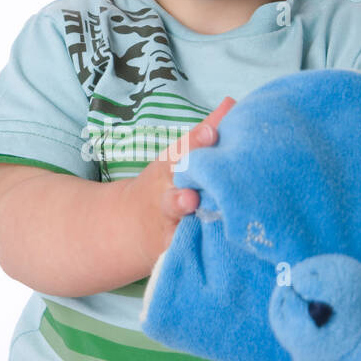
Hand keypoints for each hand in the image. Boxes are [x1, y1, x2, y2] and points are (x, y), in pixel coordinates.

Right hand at [121, 96, 235, 270]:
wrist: (128, 228)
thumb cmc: (167, 185)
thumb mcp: (178, 157)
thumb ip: (205, 133)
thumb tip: (232, 102)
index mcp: (170, 171)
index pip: (183, 154)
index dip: (197, 144)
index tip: (211, 133)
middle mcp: (166, 201)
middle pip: (173, 198)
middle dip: (180, 198)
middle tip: (190, 196)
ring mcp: (168, 231)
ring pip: (177, 232)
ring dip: (184, 230)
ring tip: (191, 223)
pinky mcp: (174, 256)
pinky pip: (186, 257)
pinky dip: (194, 256)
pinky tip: (214, 257)